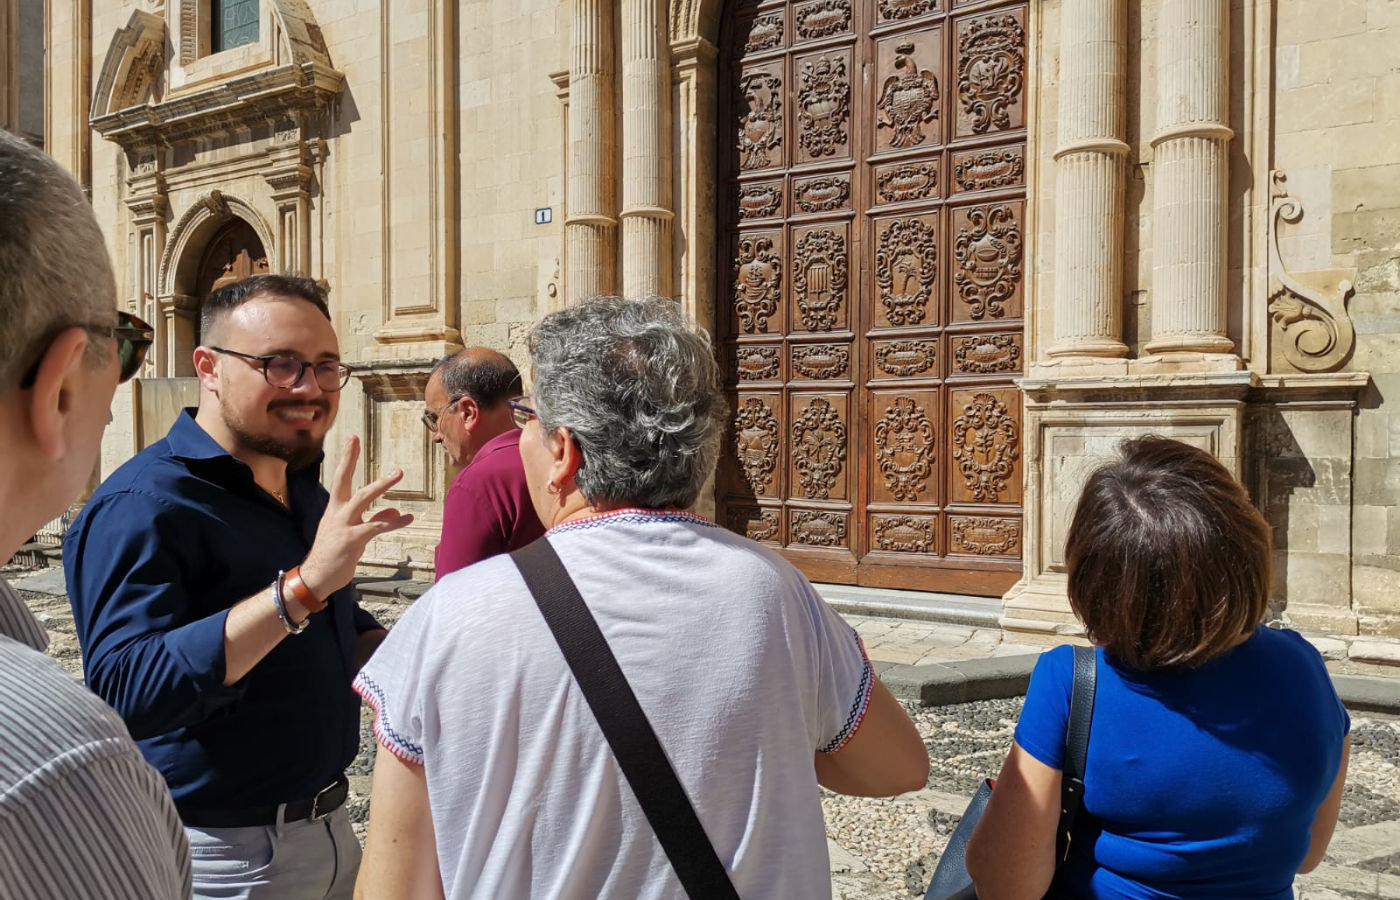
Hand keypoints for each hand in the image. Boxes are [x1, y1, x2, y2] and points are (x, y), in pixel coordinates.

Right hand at [300, 436, 413, 600]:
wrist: (316, 578)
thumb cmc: (334, 555)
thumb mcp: (353, 535)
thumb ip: (374, 520)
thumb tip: (394, 510)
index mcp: (334, 510)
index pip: (340, 479)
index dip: (347, 459)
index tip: (352, 439)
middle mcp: (336, 513)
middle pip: (342, 480)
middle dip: (349, 459)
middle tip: (355, 439)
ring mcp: (343, 525)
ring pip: (362, 498)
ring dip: (381, 484)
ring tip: (398, 472)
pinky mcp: (352, 540)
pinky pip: (376, 526)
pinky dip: (394, 521)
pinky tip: (409, 518)